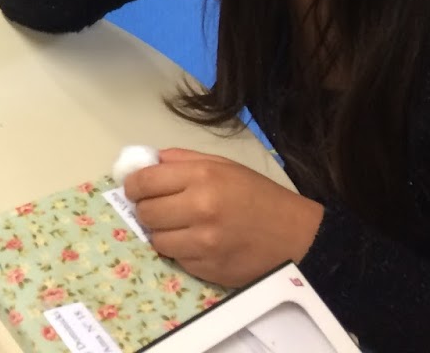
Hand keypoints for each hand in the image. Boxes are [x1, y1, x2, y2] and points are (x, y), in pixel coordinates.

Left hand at [124, 149, 323, 287]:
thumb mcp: (223, 165)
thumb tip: (145, 163)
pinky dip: (181, 251)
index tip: (136, 188)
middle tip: (159, 207)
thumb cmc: (258, 195)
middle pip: (146, 212)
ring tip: (180, 226)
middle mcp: (200, 209)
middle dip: (146, 209)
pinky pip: (176, 259)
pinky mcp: (208, 269)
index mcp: (202, 177)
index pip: (145, 181)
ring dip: (162, 233)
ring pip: (156, 240)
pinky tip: (197, 243)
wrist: (295, 236)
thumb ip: (181, 160)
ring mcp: (203, 243)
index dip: (134, 185)